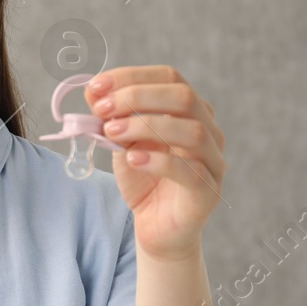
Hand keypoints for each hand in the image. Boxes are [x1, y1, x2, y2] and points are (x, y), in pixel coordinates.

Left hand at [85, 65, 226, 260]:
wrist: (156, 229)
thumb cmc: (143, 180)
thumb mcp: (121, 143)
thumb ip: (111, 117)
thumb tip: (92, 89)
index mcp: (190, 111)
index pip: (169, 77)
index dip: (132, 77)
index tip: (96, 86)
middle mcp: (209, 130)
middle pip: (183, 97)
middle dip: (137, 97)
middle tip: (102, 109)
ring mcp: (213, 161)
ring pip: (192, 131)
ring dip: (145, 126)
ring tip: (112, 133)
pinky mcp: (209, 193)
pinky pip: (191, 172)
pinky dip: (159, 161)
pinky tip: (133, 160)